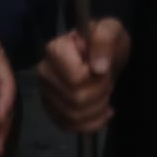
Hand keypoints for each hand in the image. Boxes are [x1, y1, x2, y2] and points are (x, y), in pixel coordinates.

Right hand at [35, 18, 130, 133]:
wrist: (104, 55)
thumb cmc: (107, 40)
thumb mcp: (112, 30)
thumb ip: (105, 40)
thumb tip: (98, 68)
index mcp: (55, 49)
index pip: (76, 79)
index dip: (96, 79)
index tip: (103, 69)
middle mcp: (44, 71)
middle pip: (76, 99)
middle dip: (101, 95)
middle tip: (107, 82)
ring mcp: (46, 92)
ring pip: (73, 116)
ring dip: (97, 110)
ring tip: (105, 95)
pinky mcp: (51, 109)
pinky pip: (69, 127)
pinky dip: (91, 124)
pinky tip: (102, 113)